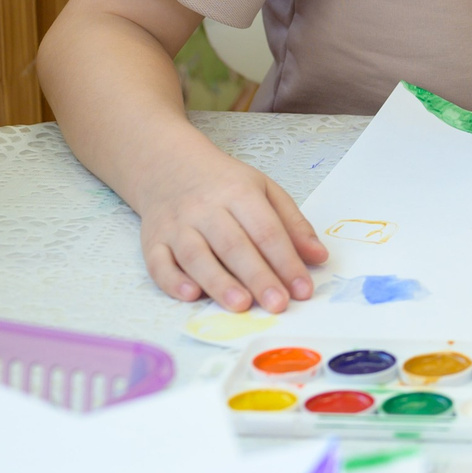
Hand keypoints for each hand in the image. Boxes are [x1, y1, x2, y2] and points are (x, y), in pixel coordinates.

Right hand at [132, 145, 326, 312]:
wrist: (169, 167)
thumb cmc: (225, 184)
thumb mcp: (265, 191)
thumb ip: (293, 225)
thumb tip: (319, 257)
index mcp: (239, 193)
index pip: (266, 230)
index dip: (286, 261)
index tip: (303, 290)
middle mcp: (205, 209)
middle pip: (233, 245)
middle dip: (258, 277)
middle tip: (277, 304)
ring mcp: (176, 225)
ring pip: (196, 256)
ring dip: (219, 282)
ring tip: (242, 306)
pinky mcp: (152, 241)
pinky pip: (159, 263)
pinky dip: (172, 281)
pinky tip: (191, 296)